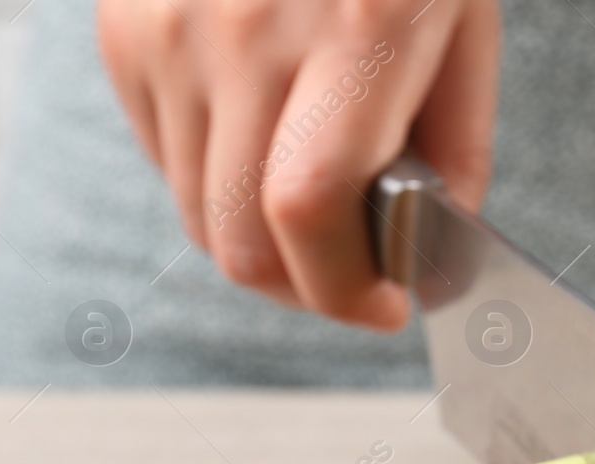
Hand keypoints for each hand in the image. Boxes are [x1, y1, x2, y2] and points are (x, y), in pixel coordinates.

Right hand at [99, 0, 499, 328]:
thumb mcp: (467, 24)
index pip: (310, 208)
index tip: (386, 305)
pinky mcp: (127, 30)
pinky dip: (217, 182)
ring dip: (263, 243)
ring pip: (196, 215)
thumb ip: (457, 147)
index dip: (346, 288)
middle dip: (307, 289)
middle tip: (355, 277)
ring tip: (317, 204)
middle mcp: (244, 30)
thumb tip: (428, 249)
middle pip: (239, 240)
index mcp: (355, 27)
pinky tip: (267, 139)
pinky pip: (166, 159)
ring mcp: (169, 30)